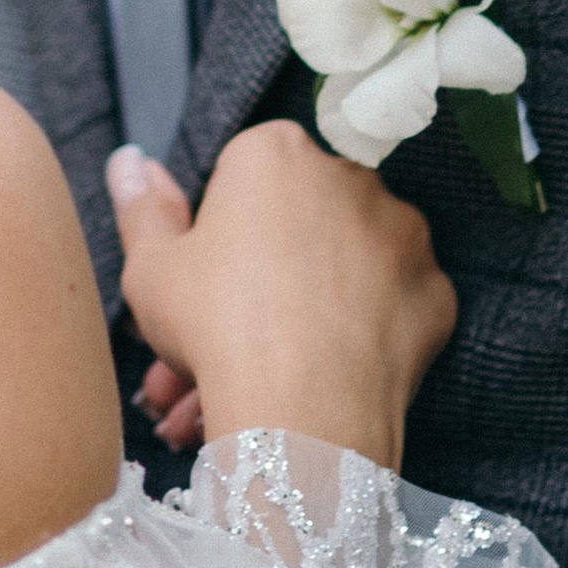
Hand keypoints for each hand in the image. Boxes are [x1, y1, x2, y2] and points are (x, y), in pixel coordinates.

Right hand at [108, 121, 454, 467]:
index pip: (243, 176)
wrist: (300, 415)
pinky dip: (363, 333)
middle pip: (298, 222)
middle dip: (261, 278)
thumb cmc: (216, 327)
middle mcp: (350, 177)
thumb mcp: (151, 268)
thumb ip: (143, 207)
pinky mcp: (436, 292)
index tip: (205, 283)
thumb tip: (131, 161)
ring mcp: (403, 234)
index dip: (219, 234)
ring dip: (306, 310)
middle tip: (223, 339)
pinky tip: (323, 372)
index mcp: (276, 153)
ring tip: (258, 379)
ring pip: (345, 267)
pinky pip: (391, 306)